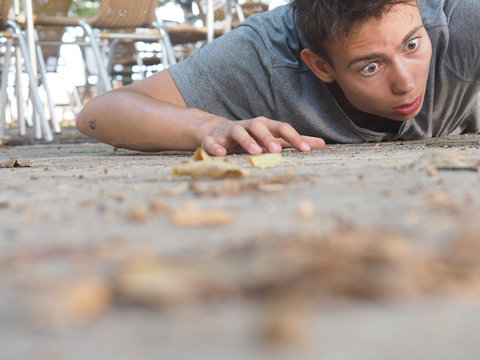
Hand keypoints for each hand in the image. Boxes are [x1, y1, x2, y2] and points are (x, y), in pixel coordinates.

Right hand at [199, 116, 324, 155]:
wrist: (217, 132)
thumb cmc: (251, 137)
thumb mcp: (272, 138)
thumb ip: (294, 141)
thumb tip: (321, 143)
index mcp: (264, 126)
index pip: (281, 128)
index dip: (294, 137)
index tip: (307, 150)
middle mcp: (248, 126)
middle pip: (259, 126)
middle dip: (268, 137)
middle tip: (277, 150)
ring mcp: (230, 132)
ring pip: (238, 132)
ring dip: (247, 141)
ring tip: (255, 153)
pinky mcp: (213, 140)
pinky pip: (212, 142)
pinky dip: (216, 147)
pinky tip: (221, 155)